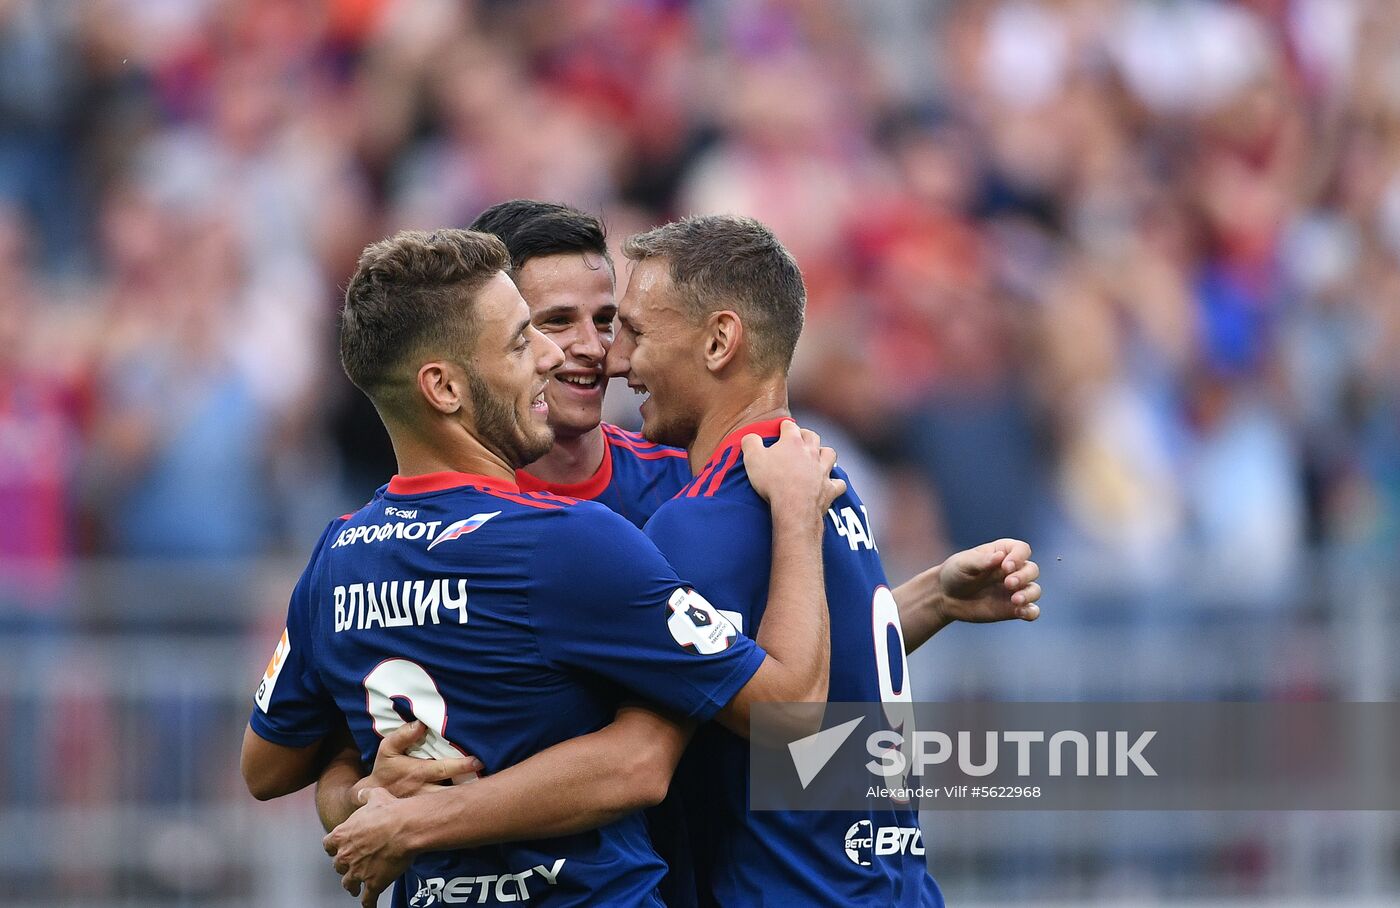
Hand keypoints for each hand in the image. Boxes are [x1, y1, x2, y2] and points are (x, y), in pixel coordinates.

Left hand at [324, 787, 413, 907]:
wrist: (406, 828)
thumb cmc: (391, 811)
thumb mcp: (376, 796)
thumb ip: (365, 795)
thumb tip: (361, 793)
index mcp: (342, 835)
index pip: (328, 845)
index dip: (334, 847)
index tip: (338, 848)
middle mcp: (345, 855)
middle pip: (338, 866)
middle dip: (344, 866)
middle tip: (351, 867)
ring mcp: (358, 872)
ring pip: (348, 884)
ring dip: (352, 886)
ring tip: (355, 889)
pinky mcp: (373, 883)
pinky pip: (367, 899)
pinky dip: (368, 903)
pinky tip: (369, 906)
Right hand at [354, 720, 481, 805]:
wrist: (372, 799)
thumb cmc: (385, 770)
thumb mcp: (387, 749)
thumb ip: (402, 736)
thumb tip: (420, 724)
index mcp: (417, 773)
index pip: (443, 768)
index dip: (461, 765)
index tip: (478, 761)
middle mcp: (424, 792)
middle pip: (452, 792)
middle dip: (471, 789)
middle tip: (493, 785)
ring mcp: (427, 806)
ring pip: (450, 806)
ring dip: (468, 802)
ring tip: (489, 799)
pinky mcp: (428, 817)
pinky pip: (446, 818)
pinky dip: (461, 816)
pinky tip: (477, 816)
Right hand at [743, 421, 845, 512]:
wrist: (794, 506)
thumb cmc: (773, 481)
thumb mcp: (752, 459)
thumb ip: (750, 443)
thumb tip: (750, 437)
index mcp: (793, 442)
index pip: (789, 426)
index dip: (784, 426)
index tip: (780, 429)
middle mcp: (811, 452)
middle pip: (812, 436)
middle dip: (805, 435)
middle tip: (798, 439)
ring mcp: (822, 470)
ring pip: (829, 454)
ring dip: (824, 453)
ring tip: (817, 457)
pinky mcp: (829, 488)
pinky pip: (838, 483)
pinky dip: (835, 483)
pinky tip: (830, 484)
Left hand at [935, 539, 1041, 623]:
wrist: (946, 597)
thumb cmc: (955, 573)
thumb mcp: (963, 564)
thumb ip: (981, 560)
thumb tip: (1000, 556)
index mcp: (1003, 553)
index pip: (1022, 549)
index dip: (1018, 557)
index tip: (1006, 566)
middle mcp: (1013, 570)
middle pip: (1032, 569)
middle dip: (1023, 576)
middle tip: (1008, 583)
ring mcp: (1015, 590)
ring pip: (1034, 590)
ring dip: (1029, 594)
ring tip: (1015, 600)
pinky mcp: (1013, 609)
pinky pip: (1031, 611)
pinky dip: (1031, 612)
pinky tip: (1021, 612)